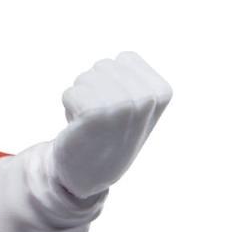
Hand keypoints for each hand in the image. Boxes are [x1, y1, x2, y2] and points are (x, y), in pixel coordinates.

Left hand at [51, 52, 172, 198]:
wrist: (90, 174)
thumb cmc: (110, 133)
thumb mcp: (137, 105)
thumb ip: (137, 78)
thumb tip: (127, 56)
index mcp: (162, 92)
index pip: (124, 58)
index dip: (114, 80)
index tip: (120, 107)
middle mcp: (146, 98)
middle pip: (103, 66)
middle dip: (95, 87)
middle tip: (103, 118)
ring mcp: (122, 106)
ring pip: (85, 77)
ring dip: (81, 98)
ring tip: (92, 124)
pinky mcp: (94, 114)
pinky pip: (70, 93)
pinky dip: (69, 108)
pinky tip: (81, 129)